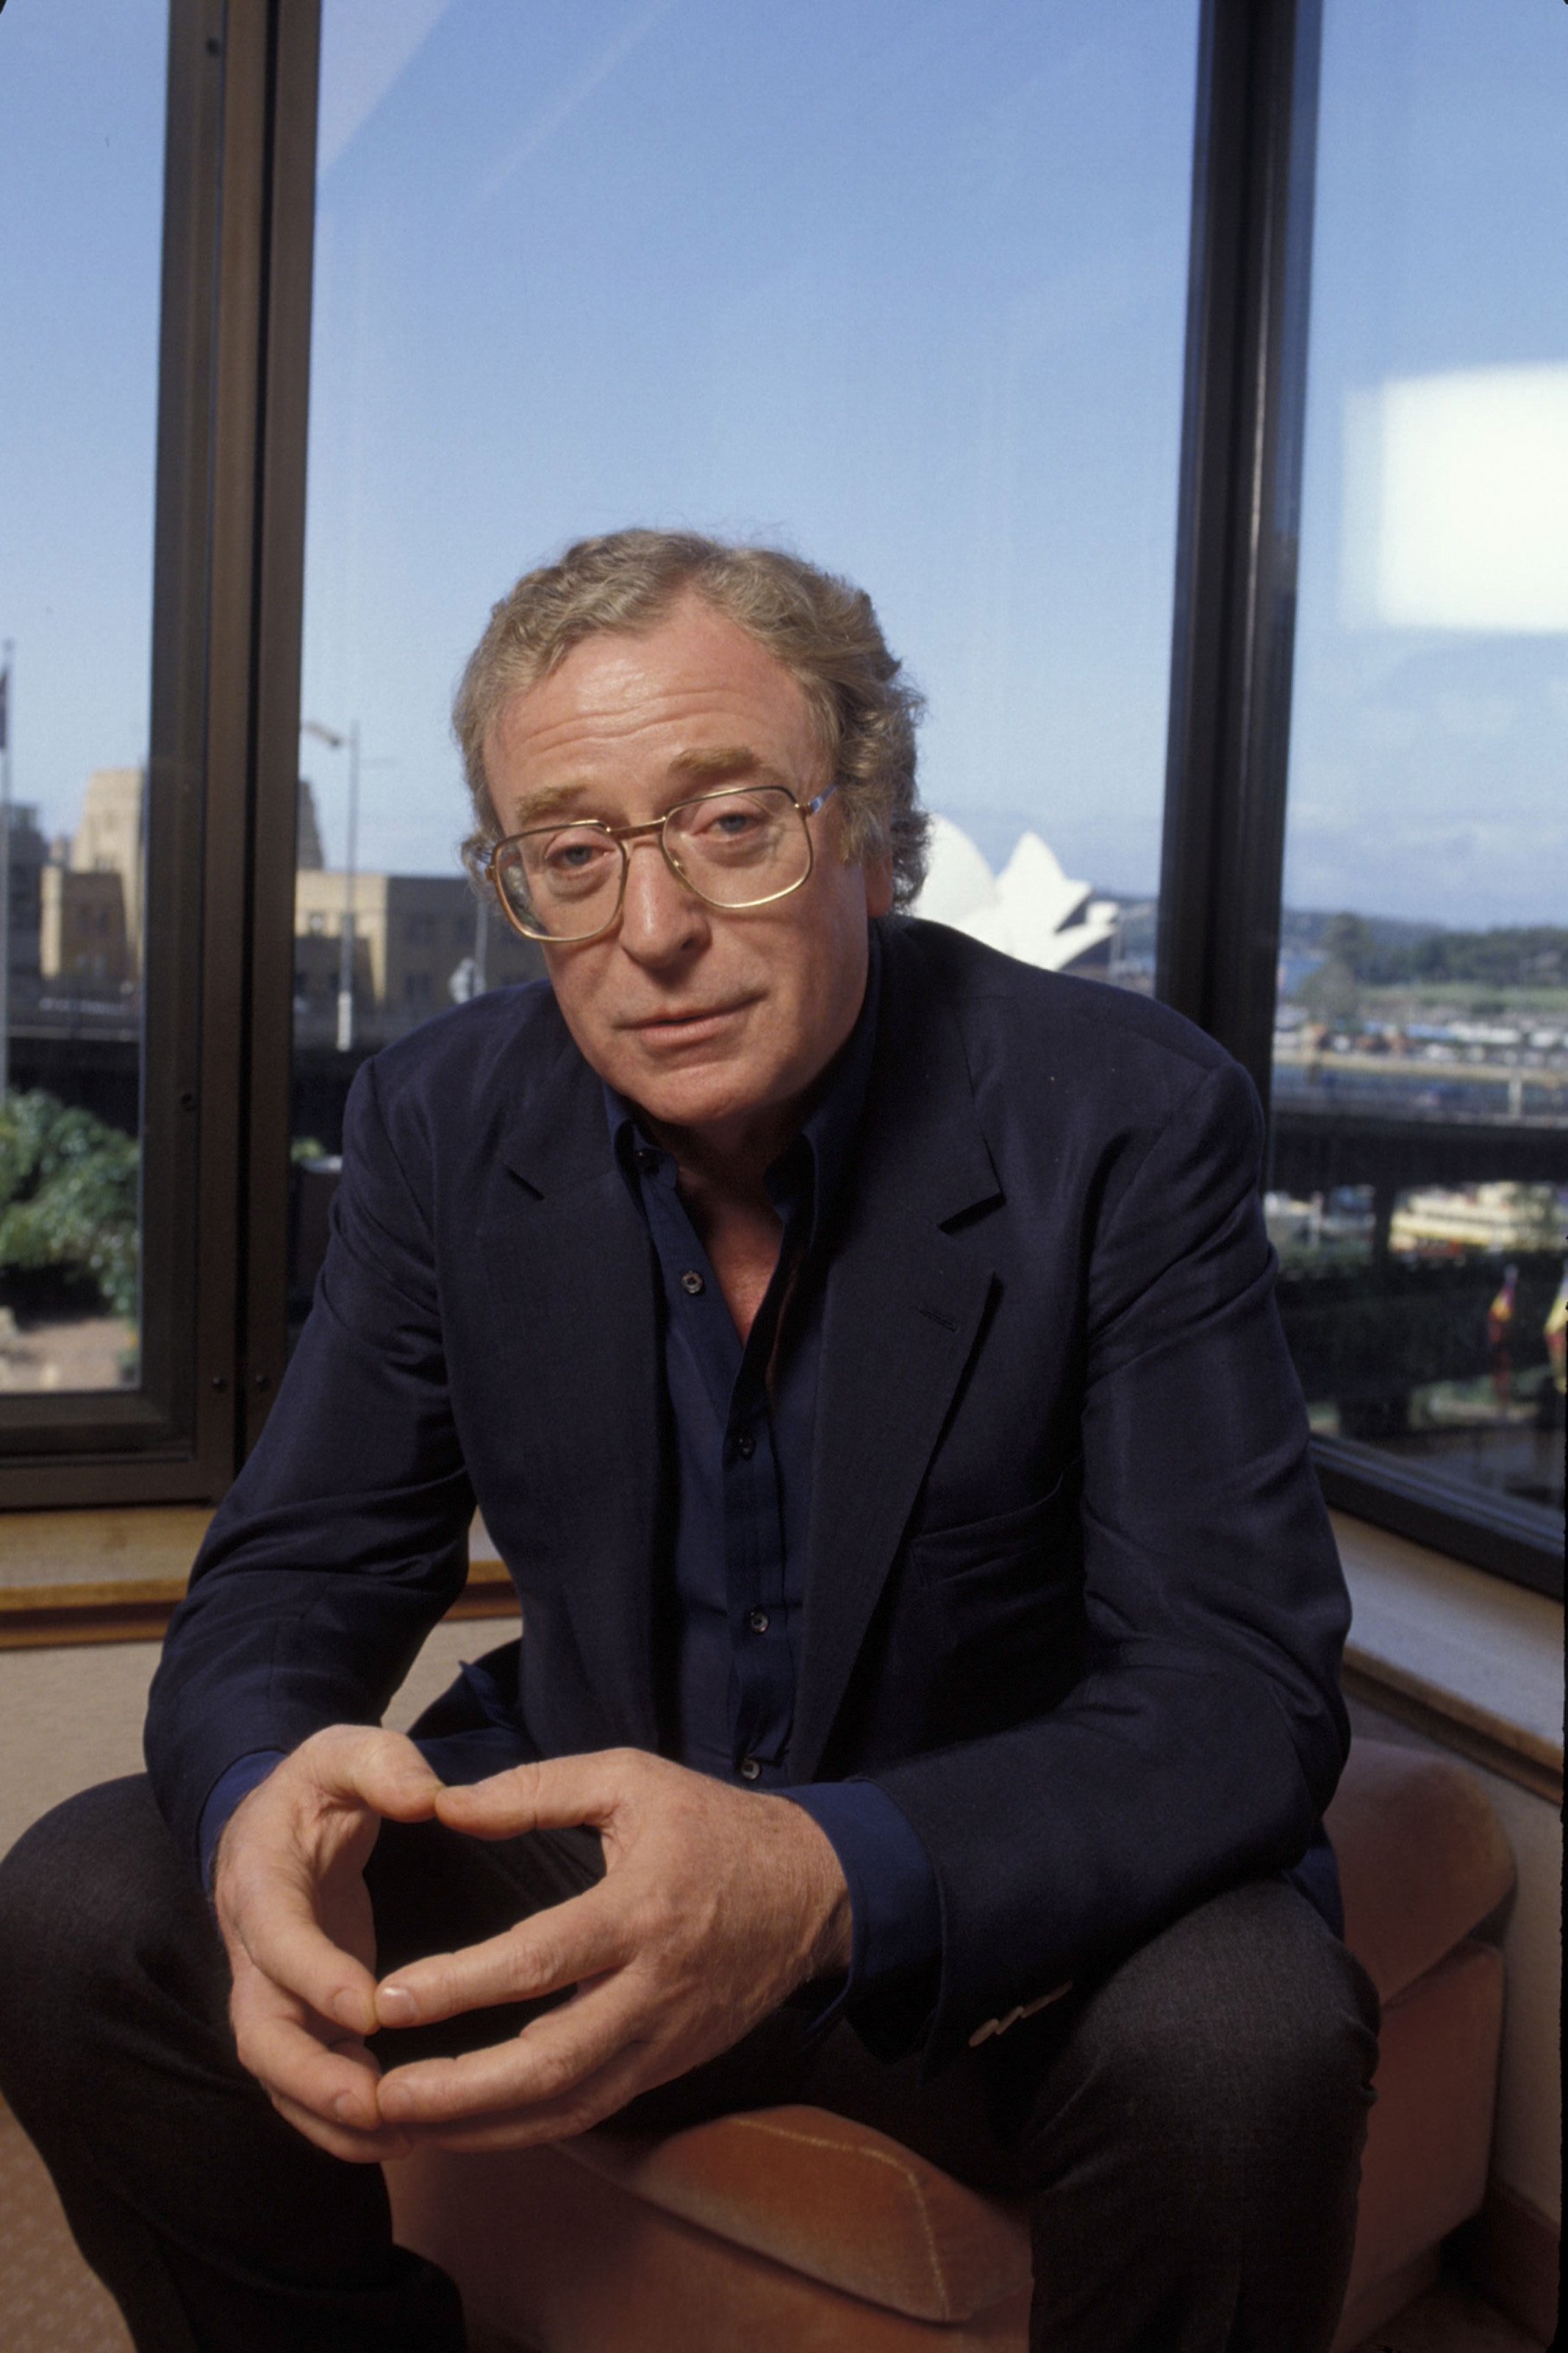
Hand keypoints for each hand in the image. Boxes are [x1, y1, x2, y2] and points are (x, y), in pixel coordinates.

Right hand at [212, 1725, 444, 2163]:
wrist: (276, 1820)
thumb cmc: (317, 1786)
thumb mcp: (345, 1750)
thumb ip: (384, 1763)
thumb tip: (431, 1797)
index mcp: (259, 1881)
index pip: (275, 1938)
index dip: (313, 1976)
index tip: (366, 2007)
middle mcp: (253, 1949)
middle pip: (260, 2032)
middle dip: (310, 2078)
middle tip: (376, 2105)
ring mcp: (271, 1991)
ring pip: (279, 2075)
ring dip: (329, 2116)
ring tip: (401, 2137)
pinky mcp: (298, 2016)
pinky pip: (306, 2082)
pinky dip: (341, 2119)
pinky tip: (404, 2134)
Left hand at [370, 1748, 851, 2151]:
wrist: (814, 1890)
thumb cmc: (713, 1826)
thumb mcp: (633, 1779)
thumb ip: (537, 1789)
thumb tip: (448, 1805)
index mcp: (643, 1909)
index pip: (543, 1959)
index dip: (463, 1985)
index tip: (389, 2000)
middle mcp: (654, 1989)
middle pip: (552, 2061)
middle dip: (461, 2089)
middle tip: (381, 2095)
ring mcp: (664, 2039)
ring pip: (568, 2106)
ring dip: (481, 2126)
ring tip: (401, 2125)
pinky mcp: (666, 2066)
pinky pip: (589, 2111)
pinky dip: (522, 2128)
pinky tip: (462, 2127)